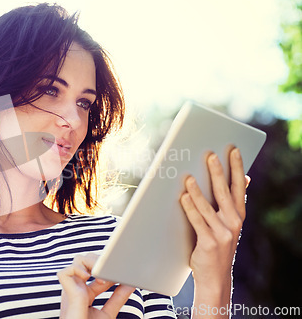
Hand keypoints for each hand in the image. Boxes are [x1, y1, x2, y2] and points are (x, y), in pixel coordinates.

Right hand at [57, 253, 135, 318]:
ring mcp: (71, 290)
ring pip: (77, 260)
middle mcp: (77, 288)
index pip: (96, 270)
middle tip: (110, 272)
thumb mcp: (108, 313)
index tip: (119, 273)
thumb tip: (129, 284)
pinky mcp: (66, 294)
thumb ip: (118, 298)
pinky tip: (88, 278)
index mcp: (85, 292)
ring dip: (91, 262)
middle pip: (86, 259)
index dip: (107, 268)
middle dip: (99, 260)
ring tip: (100, 275)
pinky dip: (77, 270)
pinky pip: (64, 272)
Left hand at [180, 148, 246, 309]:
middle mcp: (233, 222)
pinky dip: (190, 208)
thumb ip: (232, 203)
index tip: (233, 150)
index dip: (237, 168)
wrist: (215, 278)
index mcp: (238, 215)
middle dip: (218, 172)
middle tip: (210, 155)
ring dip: (198, 190)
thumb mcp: (229, 224)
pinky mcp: (209, 243)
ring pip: (208, 206)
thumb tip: (245, 178)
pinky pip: (197, 221)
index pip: (238, 187)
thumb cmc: (217, 245)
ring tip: (189, 176)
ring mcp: (222, 233)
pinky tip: (183, 197)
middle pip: (224, 192)